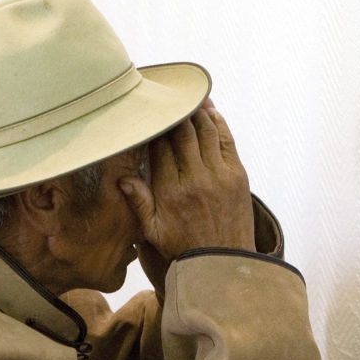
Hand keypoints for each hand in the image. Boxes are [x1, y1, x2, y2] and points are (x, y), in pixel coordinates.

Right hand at [119, 99, 254, 261]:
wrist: (224, 264)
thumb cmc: (185, 248)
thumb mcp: (153, 232)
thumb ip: (138, 203)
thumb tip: (121, 178)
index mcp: (171, 192)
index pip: (160, 147)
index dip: (155, 127)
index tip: (149, 113)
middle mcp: (195, 180)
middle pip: (183, 133)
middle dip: (175, 112)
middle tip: (167, 97)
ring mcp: (219, 175)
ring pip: (206, 131)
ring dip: (197, 111)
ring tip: (188, 96)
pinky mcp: (238, 175)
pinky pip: (226, 140)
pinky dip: (218, 122)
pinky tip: (209, 111)